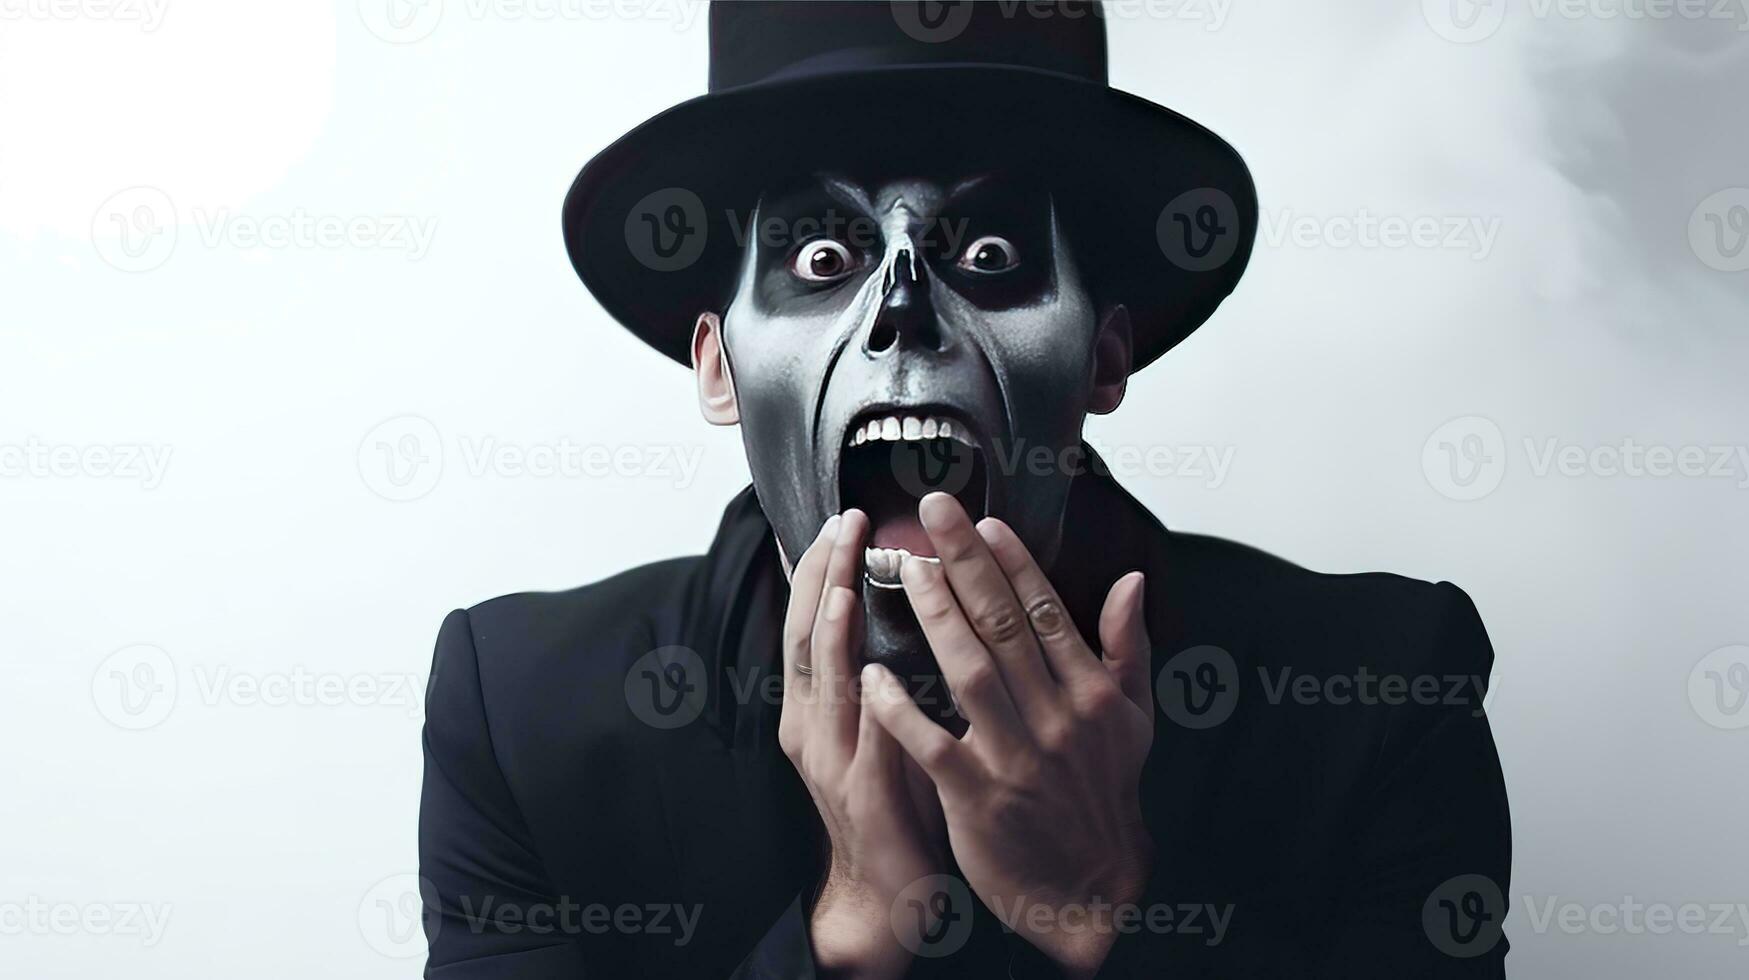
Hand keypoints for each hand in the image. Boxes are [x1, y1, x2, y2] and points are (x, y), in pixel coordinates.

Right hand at [780, 510, 946, 978]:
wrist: (886, 893)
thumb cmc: (895, 801)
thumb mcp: (882, 724)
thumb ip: (885, 667)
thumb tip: (910, 600)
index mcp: (816, 706)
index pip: (810, 622)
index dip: (819, 570)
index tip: (838, 520)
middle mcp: (812, 727)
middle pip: (808, 637)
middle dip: (823, 578)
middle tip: (842, 523)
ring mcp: (833, 762)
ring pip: (826, 684)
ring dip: (833, 630)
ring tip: (843, 581)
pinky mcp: (864, 798)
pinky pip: (867, 743)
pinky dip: (869, 705)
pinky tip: (876, 675)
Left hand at [863, 493, 1155, 978]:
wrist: (1091, 888)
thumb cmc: (1104, 794)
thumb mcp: (1133, 719)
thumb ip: (1128, 645)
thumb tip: (1131, 580)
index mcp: (1091, 693)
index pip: (1047, 612)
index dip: (1013, 562)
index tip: (983, 521)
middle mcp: (1057, 718)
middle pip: (1005, 626)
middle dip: (967, 563)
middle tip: (932, 511)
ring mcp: (1017, 758)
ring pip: (970, 672)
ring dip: (937, 616)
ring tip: (905, 568)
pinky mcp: (978, 798)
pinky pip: (933, 745)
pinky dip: (902, 710)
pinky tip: (873, 674)